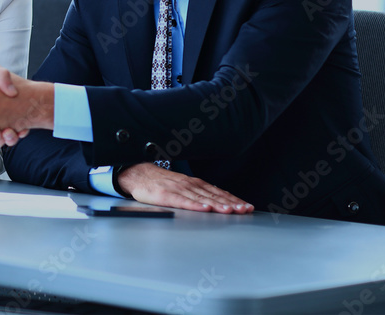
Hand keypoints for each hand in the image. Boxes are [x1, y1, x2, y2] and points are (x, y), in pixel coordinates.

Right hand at [115, 163, 253, 213]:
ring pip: (201, 198)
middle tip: (244, 210)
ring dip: (217, 205)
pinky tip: (204, 209)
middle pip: (213, 196)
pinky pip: (182, 201)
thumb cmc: (160, 183)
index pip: (218, 192)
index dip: (233, 199)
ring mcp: (177, 189)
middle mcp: (189, 185)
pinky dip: (194, 205)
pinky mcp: (165, 195)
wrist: (138, 174)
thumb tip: (217, 202)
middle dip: (231, 203)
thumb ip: (197, 193)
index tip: (246, 206)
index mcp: (194, 183)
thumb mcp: (182, 185)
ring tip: (230, 210)